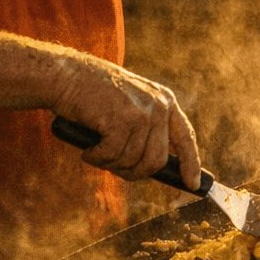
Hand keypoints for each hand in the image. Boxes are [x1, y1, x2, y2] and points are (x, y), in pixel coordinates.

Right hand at [53, 56, 200, 189]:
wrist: (66, 75)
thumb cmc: (93, 94)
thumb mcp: (131, 105)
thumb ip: (147, 129)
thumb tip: (156, 166)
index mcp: (165, 101)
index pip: (185, 137)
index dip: (190, 164)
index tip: (193, 185)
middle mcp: (159, 106)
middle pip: (156, 161)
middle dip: (133, 172)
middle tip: (111, 166)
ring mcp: (143, 113)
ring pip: (133, 162)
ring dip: (110, 164)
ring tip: (95, 150)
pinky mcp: (123, 120)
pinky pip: (112, 156)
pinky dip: (97, 158)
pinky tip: (87, 149)